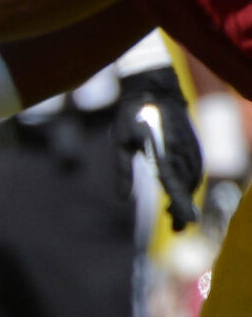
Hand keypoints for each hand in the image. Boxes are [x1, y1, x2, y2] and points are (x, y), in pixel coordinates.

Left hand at [118, 66, 202, 227]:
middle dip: (185, 209)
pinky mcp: (194, 143)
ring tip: (174, 215)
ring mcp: (191, 147)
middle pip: (188, 187)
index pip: (174, 184)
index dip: (182, 204)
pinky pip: (197, 168)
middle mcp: (181, 151)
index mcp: (162, 151)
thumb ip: (122, 171)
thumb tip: (123, 199)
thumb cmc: (132, 115)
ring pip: (194, 179)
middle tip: (178, 228)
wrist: (155, 88)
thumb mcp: (120, 142)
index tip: (188, 222)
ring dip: (188, 197)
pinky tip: (180, 191)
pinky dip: (191, 183)